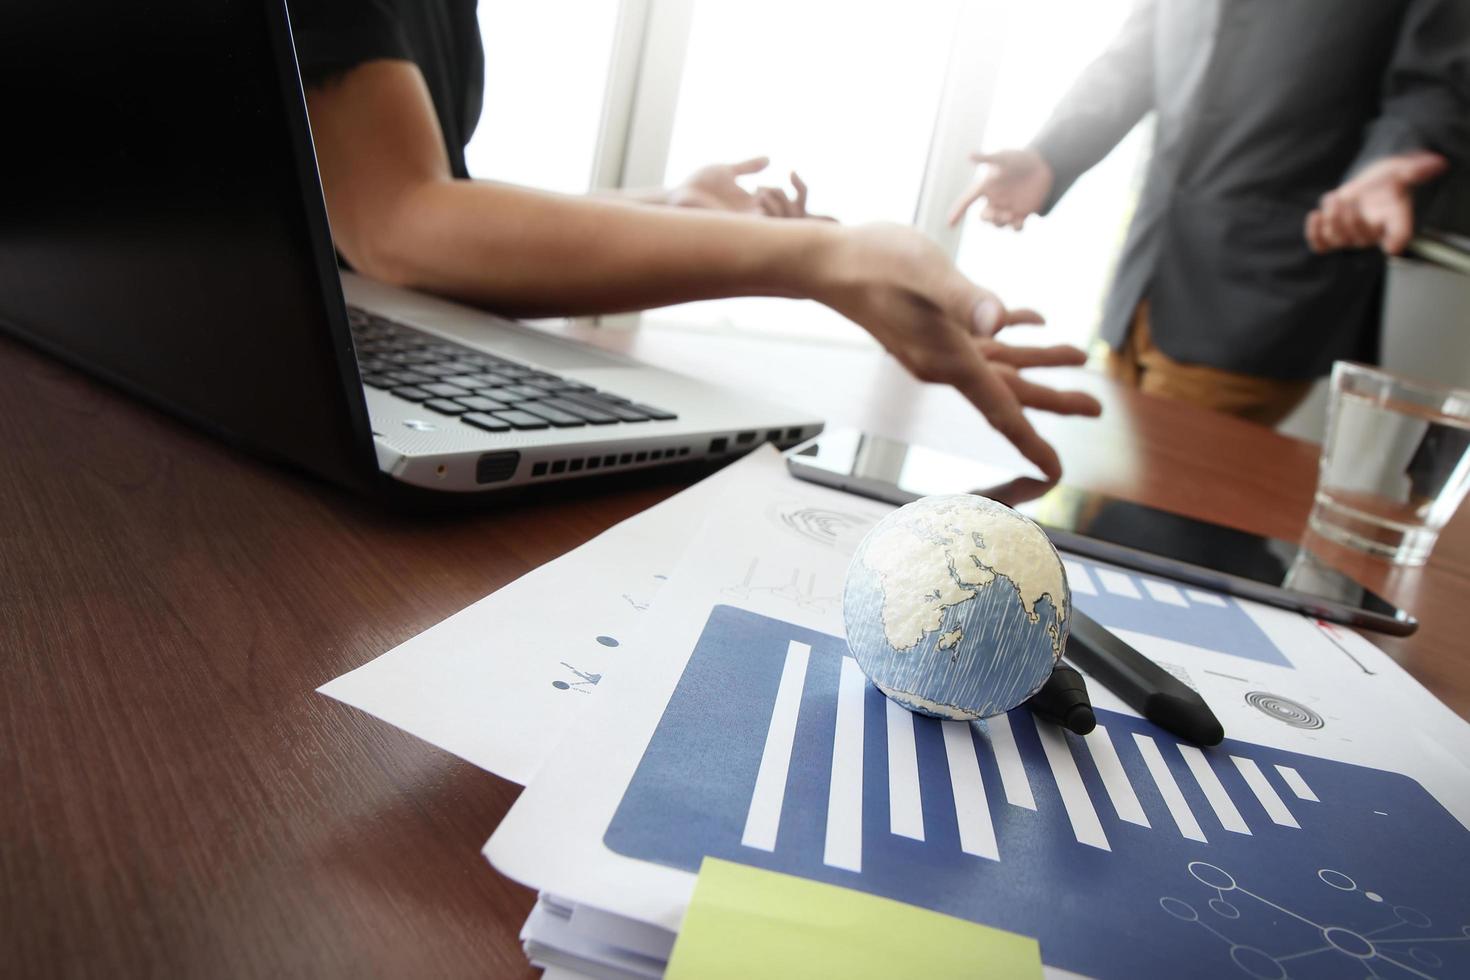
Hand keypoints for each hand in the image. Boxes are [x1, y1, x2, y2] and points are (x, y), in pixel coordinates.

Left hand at [668, 157, 819, 218]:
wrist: (679, 195)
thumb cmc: (699, 184)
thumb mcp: (728, 170)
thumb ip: (748, 166)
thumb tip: (769, 159)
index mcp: (755, 202)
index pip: (788, 201)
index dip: (798, 189)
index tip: (792, 172)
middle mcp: (755, 215)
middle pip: (790, 215)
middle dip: (787, 199)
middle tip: (765, 186)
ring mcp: (748, 222)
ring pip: (779, 223)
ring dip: (777, 205)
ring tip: (759, 192)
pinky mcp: (739, 226)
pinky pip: (763, 227)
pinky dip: (767, 213)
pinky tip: (757, 198)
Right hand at [810, 223, 1100, 479]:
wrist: (829, 263)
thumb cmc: (875, 263)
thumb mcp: (926, 273)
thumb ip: (965, 299)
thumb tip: (1001, 322)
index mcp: (950, 360)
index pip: (1001, 411)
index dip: (1032, 442)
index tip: (1056, 470)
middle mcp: (946, 363)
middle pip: (1010, 392)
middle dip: (1055, 399)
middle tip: (1097, 406)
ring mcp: (940, 348)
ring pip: (1001, 364)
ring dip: (1041, 361)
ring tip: (1081, 356)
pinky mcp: (936, 330)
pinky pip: (982, 340)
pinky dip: (1012, 332)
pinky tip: (1033, 320)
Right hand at [947, 149, 1054, 228]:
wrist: (1043, 164)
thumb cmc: (1020, 158)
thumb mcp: (1003, 158)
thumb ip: (987, 159)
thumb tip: (969, 155)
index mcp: (986, 188)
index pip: (967, 201)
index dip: (957, 212)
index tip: (949, 224)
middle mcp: (995, 200)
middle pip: (984, 217)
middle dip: (988, 218)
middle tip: (995, 214)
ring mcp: (1008, 208)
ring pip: (999, 224)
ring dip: (1001, 222)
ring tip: (1011, 215)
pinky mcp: (1022, 214)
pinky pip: (1015, 227)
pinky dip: (1016, 227)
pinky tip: (1020, 221)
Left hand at [1305, 151, 1447, 254]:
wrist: (1366, 186)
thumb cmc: (1386, 181)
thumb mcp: (1401, 171)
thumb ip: (1415, 169)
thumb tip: (1437, 163)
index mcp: (1394, 221)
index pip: (1399, 236)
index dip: (1395, 240)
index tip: (1391, 245)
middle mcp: (1372, 233)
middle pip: (1361, 238)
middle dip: (1350, 219)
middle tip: (1347, 200)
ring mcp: (1350, 237)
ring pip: (1338, 239)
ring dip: (1331, 220)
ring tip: (1334, 198)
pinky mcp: (1331, 237)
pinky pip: (1320, 245)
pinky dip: (1314, 234)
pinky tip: (1315, 215)